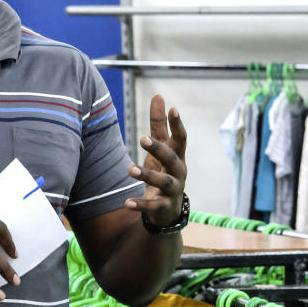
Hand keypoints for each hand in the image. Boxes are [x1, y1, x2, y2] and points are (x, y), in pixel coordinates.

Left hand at [125, 94, 187, 226]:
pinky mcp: (164, 207)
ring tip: (130, 169)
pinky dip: (140, 205)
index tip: (173, 109)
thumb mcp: (160, 148)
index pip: (181, 139)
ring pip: (164, 182)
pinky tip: (126, 202)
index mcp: (178, 156)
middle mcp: (179, 172)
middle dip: (159, 148)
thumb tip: (158, 96)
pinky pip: (153, 206)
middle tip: (142, 138)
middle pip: (172, 159)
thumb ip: (159, 125)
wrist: (168, 210)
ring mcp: (173, 191)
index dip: (178, 125)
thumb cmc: (164, 171)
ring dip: (147, 175)